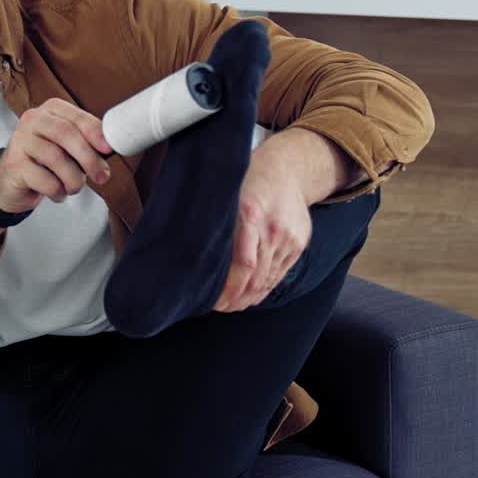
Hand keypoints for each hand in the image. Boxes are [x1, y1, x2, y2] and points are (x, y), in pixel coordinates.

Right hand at [0, 98, 113, 213]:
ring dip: (74, 179)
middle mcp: (33, 120)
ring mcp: (20, 141)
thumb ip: (86, 143)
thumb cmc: (45, 162)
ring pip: (56, 158)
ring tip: (74, 187)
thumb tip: (109, 151)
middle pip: (66, 134)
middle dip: (88, 158)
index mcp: (51, 110)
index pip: (77, 117)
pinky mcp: (14, 164)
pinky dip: (58, 191)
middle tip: (102, 176)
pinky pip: (45, 180)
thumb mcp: (67, 148)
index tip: (109, 149)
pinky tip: (57, 193)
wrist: (11, 181)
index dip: (95, 132)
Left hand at [213, 148, 312, 312]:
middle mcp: (273, 229)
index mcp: (250, 214)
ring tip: (229, 305)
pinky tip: (248, 295)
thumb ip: (211, 220)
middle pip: (256, 278)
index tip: (211, 300)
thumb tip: (178, 246)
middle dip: (235, 299)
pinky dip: (263, 288)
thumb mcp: (226, 192)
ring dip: (248, 298)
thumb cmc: (247, 179)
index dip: (228, 288)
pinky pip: (279, 275)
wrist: (289, 170)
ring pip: (268, 280)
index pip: (243, 264)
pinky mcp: (299, 244)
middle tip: (216, 307)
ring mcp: (289, 239)